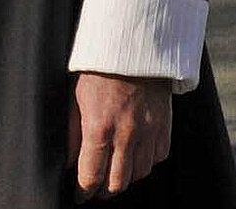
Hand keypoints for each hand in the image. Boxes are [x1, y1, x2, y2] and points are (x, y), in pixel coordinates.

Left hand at [67, 71, 172, 199]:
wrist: (133, 43)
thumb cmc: (99, 67)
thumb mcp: (75, 97)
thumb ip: (72, 133)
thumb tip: (70, 162)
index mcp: (99, 126)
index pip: (91, 176)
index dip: (83, 191)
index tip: (80, 195)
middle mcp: (126, 133)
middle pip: (117, 183)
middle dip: (104, 190)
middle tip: (96, 188)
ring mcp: (148, 130)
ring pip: (140, 173)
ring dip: (126, 177)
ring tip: (115, 173)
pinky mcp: (164, 124)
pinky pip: (158, 157)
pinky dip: (147, 161)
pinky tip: (136, 155)